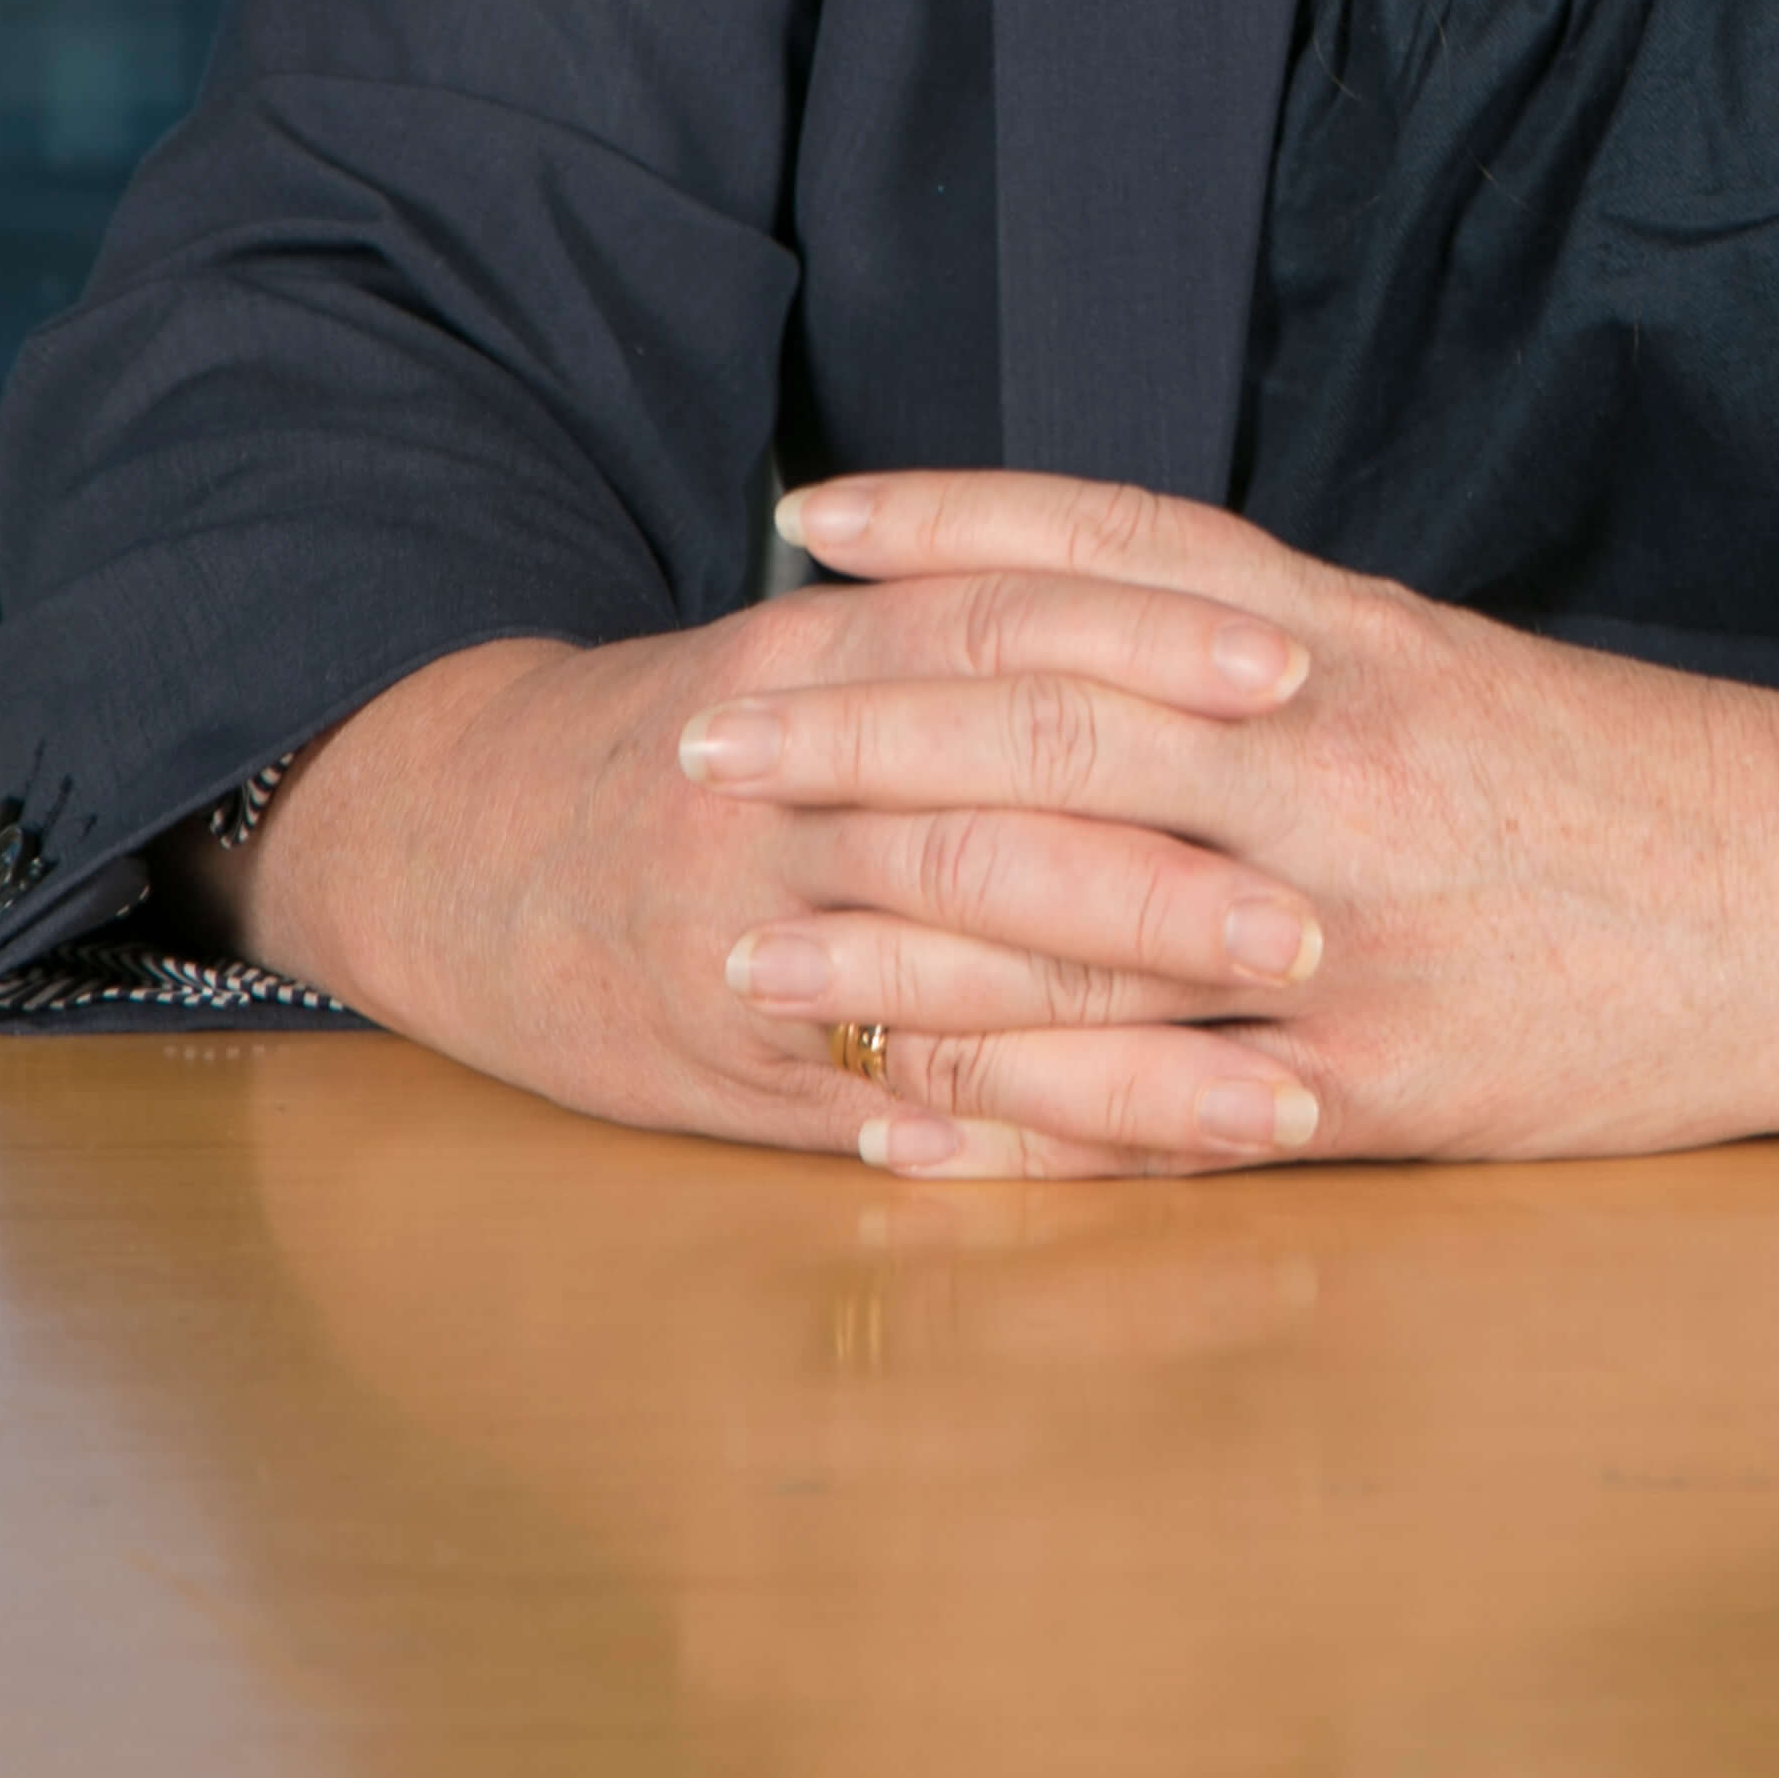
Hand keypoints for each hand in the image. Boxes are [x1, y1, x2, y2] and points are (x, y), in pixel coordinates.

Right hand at [204, 539, 1339, 1167]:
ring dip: (1129, 1048)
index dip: (1152, 641)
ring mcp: (753, 931)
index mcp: (824, 651)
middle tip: (1315, 921)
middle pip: (992, 818)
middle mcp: (787, 783)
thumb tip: (1218, 602)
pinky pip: (904, 1109)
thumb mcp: (819, 640)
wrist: (463, 843)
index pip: (1009, 623)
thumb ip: (981, 625)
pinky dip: (1029, 1146)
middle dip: (1162, 876)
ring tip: (1282, 1082)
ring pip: (958, 988)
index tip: (1298, 667)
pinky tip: (1142, 1175)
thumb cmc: (704, 737)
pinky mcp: (739, 1069)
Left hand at [685, 468, 1778, 1180]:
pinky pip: (1161, 1111)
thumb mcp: (1452, 668)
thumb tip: (1095, 621)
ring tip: (739, 945)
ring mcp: (1356, 936)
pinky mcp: (1384, 1090)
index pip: (1120, 554)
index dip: (954, 523)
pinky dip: (1016, 1122)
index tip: (806, 514)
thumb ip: (1281, 649)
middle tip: (705, 728)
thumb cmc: (1629, 784)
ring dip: (890, 942)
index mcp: (1360, 645)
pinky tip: (895, 1127)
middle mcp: (1343, 766)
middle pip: (1056, 727)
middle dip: (862, 728)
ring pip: (1082, 927)